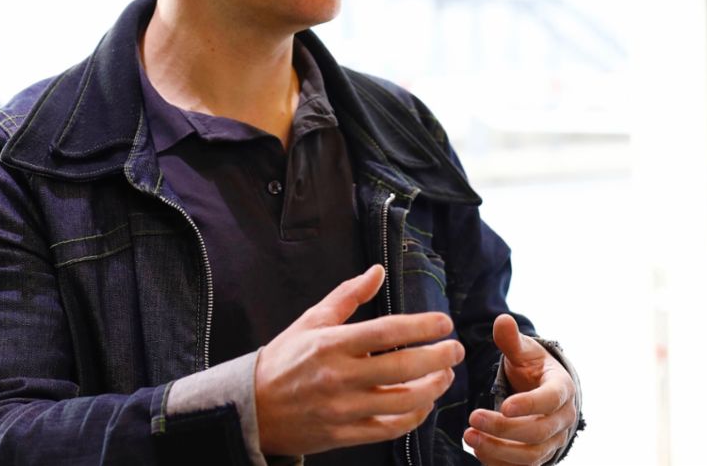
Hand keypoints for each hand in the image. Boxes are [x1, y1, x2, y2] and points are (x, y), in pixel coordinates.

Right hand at [254, 265, 464, 455]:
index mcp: (331, 344)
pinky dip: (414, 417)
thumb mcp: (311, 321)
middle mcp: (338, 377)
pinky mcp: (343, 435)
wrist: (250, 408)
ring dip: (432, 388)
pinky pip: (389, 428)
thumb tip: (377, 270)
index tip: (444, 323)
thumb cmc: (284, 359)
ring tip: (445, 375)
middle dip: (438, 357)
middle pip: (402, 368)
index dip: (421, 327)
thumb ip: (348, 296)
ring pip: (401, 401)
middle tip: (456, 350)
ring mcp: (342, 409)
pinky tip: (425, 403)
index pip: (386, 332)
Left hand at [465, 314, 577, 465]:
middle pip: (538, 431)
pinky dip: (499, 463)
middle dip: (504, 428)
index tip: (504, 405)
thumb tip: (502, 320)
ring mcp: (552, 441)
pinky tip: (478, 450)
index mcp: (562, 388)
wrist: (543, 393)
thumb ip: (511, 340)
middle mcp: (562, 419)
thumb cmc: (533, 369)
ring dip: (499, 450)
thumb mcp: (524, 352)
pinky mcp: (539, 457)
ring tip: (469, 436)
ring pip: (531, 455)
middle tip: (473, 417)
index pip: (551, 400)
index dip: (529, 404)